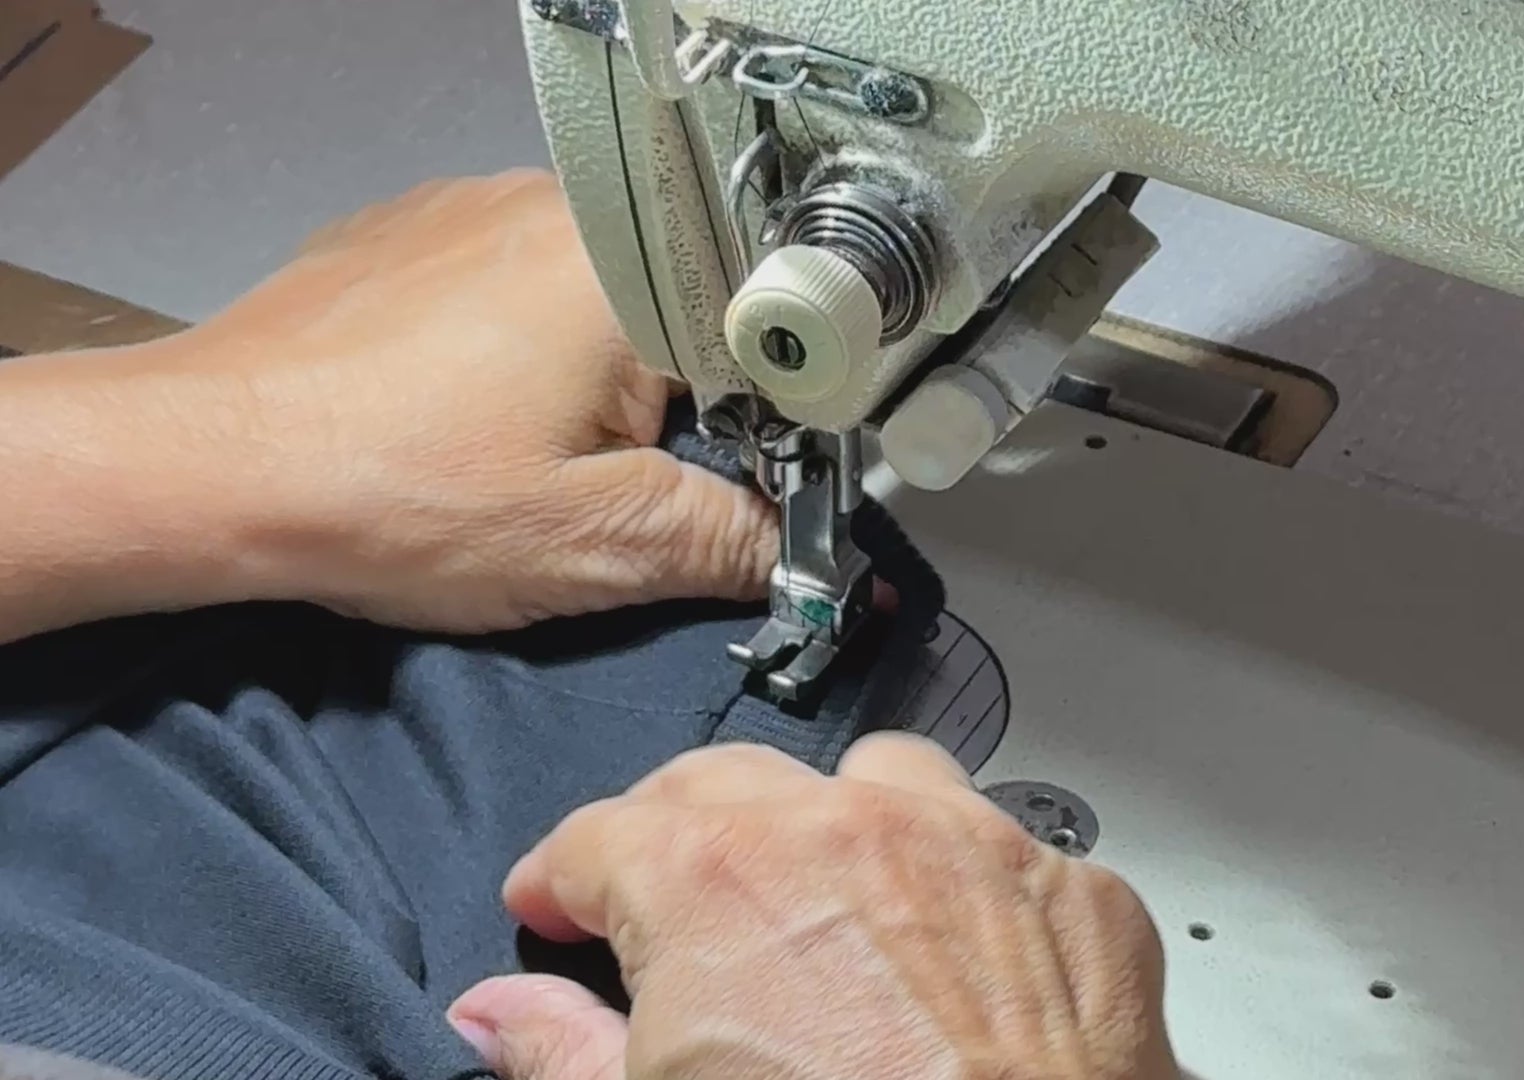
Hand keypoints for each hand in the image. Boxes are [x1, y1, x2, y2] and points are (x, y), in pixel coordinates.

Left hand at [182, 170, 775, 629]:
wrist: (207, 464)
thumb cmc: (384, 491)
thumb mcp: (590, 543)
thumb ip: (724, 541)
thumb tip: (803, 556)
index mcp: (626, 267)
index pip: (758, 340)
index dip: (761, 429)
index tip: (733, 491)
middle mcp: (555, 207)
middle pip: (679, 310)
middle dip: (667, 406)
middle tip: (600, 484)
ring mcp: (474, 206)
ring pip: (595, 296)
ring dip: (589, 375)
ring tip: (514, 450)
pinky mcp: (412, 229)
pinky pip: (510, 281)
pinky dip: (513, 344)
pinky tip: (462, 412)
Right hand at [447, 734, 1178, 1079]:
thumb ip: (559, 1054)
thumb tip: (494, 1014)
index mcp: (714, 878)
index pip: (595, 839)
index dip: (556, 880)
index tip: (549, 908)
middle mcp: (843, 828)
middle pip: (724, 786)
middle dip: (676, 834)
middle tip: (663, 902)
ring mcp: (970, 845)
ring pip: (875, 781)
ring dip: (834, 827)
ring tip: (822, 900)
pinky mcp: (1072, 890)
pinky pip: (998, 851)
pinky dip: (962, 891)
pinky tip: (954, 959)